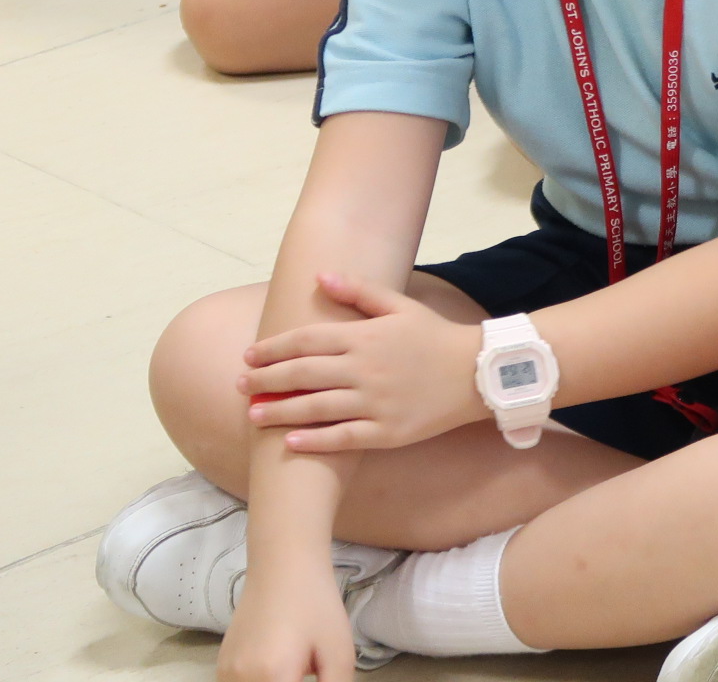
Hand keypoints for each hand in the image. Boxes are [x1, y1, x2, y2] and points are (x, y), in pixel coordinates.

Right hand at [219, 563, 357, 681]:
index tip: (311, 678)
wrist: (283, 568)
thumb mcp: (339, 653)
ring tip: (293, 671)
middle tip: (303, 672)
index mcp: (273, 676)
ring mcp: (225, 674)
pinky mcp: (221, 667)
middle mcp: (241, 679)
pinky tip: (278, 671)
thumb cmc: (316, 607)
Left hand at [243, 274, 486, 451]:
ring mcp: (375, 402)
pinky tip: (291, 442)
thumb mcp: (400, 305)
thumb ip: (358, 291)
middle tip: (239, 385)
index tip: (248, 355)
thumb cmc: (435, 337)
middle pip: (302, 374)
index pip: (306, 340)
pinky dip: (315, 441)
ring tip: (253, 415)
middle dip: (266, 380)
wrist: (477, 373)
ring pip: (316, 408)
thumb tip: (319, 276)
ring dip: (280, 412)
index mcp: (364, 336)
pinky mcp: (387, 431)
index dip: (273, 348)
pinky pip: (343, 438)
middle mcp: (365, 369)